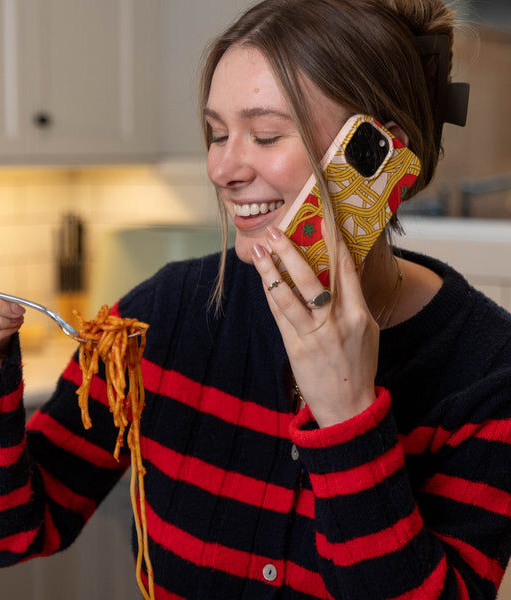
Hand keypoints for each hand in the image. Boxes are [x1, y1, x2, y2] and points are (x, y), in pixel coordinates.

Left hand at [252, 227, 378, 426]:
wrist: (348, 406)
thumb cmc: (358, 365)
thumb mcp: (367, 330)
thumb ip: (354, 302)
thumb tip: (342, 272)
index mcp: (359, 315)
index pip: (346, 271)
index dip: (333, 244)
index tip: (322, 223)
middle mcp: (335, 321)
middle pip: (310, 278)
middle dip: (291, 251)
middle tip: (277, 231)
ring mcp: (313, 334)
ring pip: (288, 295)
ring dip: (271, 270)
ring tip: (260, 250)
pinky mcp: (295, 347)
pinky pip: (280, 315)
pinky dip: (271, 294)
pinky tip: (263, 278)